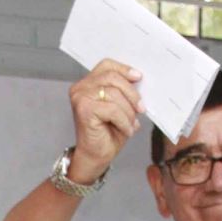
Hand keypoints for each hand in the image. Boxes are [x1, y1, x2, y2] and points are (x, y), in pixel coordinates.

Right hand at [66, 59, 144, 183]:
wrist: (96, 155)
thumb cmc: (108, 132)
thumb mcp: (119, 105)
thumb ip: (123, 90)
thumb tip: (140, 80)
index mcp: (87, 83)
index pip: (107, 65)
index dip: (124, 69)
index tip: (138, 78)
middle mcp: (80, 88)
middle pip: (112, 77)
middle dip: (131, 94)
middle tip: (141, 108)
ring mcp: (80, 98)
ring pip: (114, 94)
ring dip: (128, 111)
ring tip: (131, 124)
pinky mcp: (84, 110)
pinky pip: (112, 109)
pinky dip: (124, 121)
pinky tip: (126, 130)